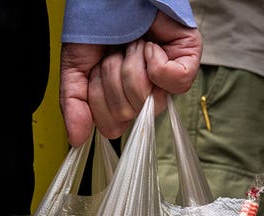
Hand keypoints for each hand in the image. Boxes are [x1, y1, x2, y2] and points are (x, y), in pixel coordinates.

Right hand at [59, 11, 201, 146]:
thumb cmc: (99, 28)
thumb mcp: (77, 70)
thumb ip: (75, 105)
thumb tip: (76, 139)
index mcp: (121, 99)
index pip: (112, 126)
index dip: (99, 102)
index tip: (95, 73)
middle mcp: (146, 93)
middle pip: (127, 113)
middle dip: (112, 78)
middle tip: (113, 55)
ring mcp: (168, 78)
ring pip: (147, 98)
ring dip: (130, 64)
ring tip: (130, 45)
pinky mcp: (189, 60)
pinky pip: (173, 81)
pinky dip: (155, 61)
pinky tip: (150, 46)